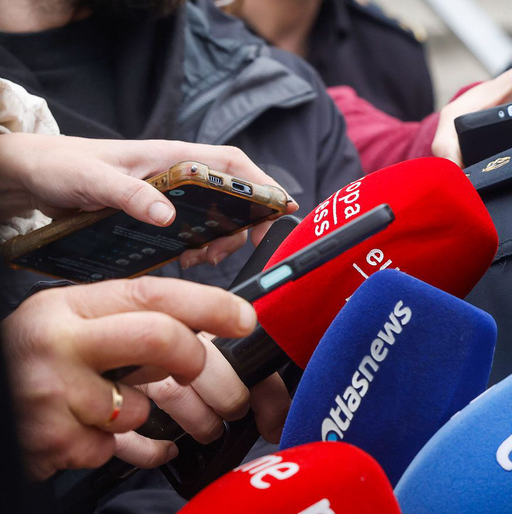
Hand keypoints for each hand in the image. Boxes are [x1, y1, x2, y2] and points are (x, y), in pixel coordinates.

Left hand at [0, 135, 296, 267]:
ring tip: (204, 260)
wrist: (31, 174)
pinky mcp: (154, 210)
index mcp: (173, 156)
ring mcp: (167, 192)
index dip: (263, 184)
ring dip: (219, 238)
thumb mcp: (94, 180)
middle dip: (241, 223)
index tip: (280, 208)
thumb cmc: (61, 165)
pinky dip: (197, 245)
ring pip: (214, 213)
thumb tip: (168, 217)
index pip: (233, 164)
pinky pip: (191, 227)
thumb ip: (131, 196)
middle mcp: (177, 172)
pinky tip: (185, 260)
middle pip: (232, 194)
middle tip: (228, 251)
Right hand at [1, 277, 258, 478]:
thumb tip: (205, 328)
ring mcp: (51, 395)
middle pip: (158, 340)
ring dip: (136, 416)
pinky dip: (111, 448)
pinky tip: (88, 434)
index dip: (209, 305)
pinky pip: (113, 450)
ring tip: (106, 408)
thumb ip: (126, 322)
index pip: (152, 295)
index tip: (244, 318)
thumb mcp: (72, 325)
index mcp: (69, 307)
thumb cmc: (35, 362)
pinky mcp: (50, 442)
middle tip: (198, 372)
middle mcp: (58, 344)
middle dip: (194, 359)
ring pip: (137, 409)